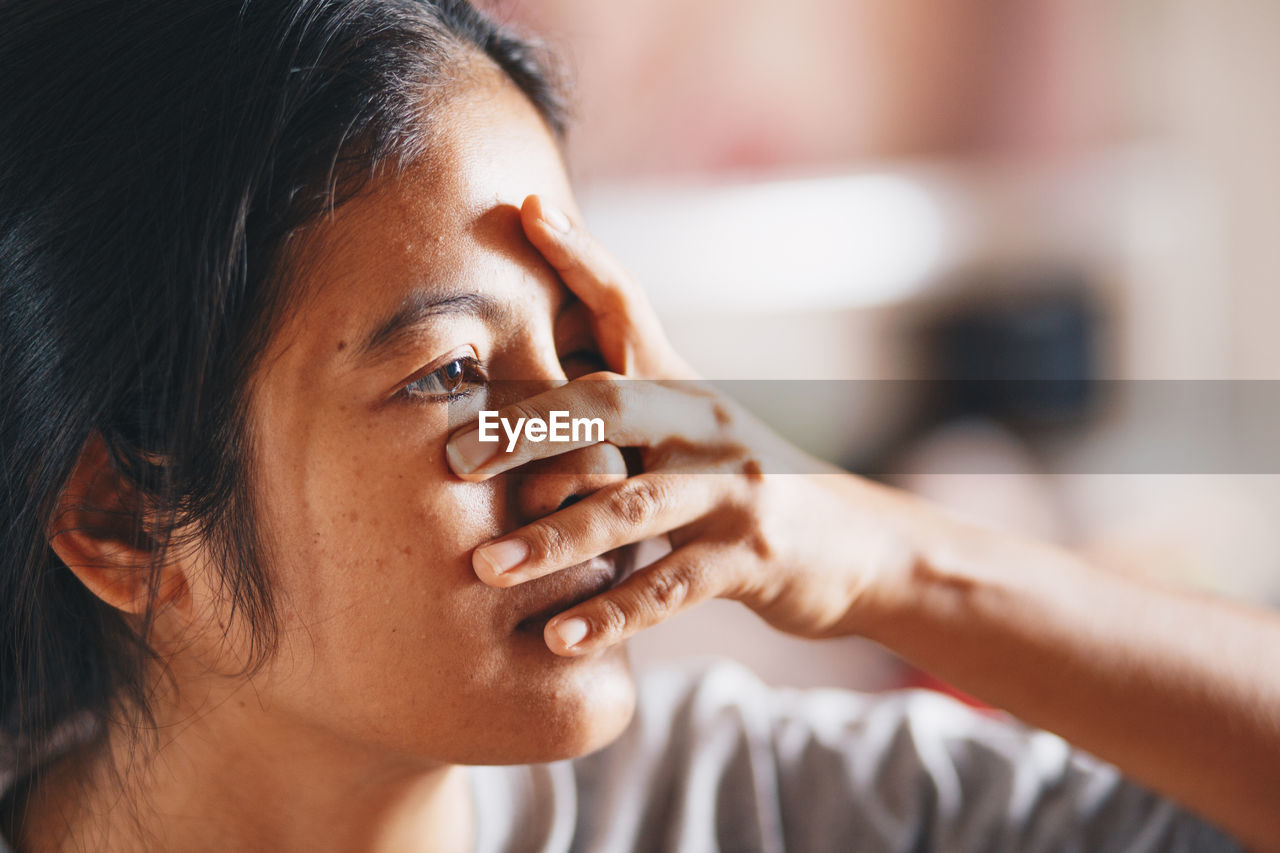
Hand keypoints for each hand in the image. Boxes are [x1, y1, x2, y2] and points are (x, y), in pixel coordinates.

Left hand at [444, 197, 911, 655]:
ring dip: (553, 541)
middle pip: (608, 406)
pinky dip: (611, 616)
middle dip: (526, 429)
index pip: (629, 305)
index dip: (581, 257)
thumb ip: (621, 406)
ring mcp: (731, 491)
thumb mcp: (689, 431)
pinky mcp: (748, 560)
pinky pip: (667, 589)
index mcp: (682, 386)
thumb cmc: (738, 484)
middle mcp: (706, 424)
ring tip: (487, 568)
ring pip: (629, 510)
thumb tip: (524, 386)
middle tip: (453, 459)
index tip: (527, 210)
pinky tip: (558, 640)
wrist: (850, 545)